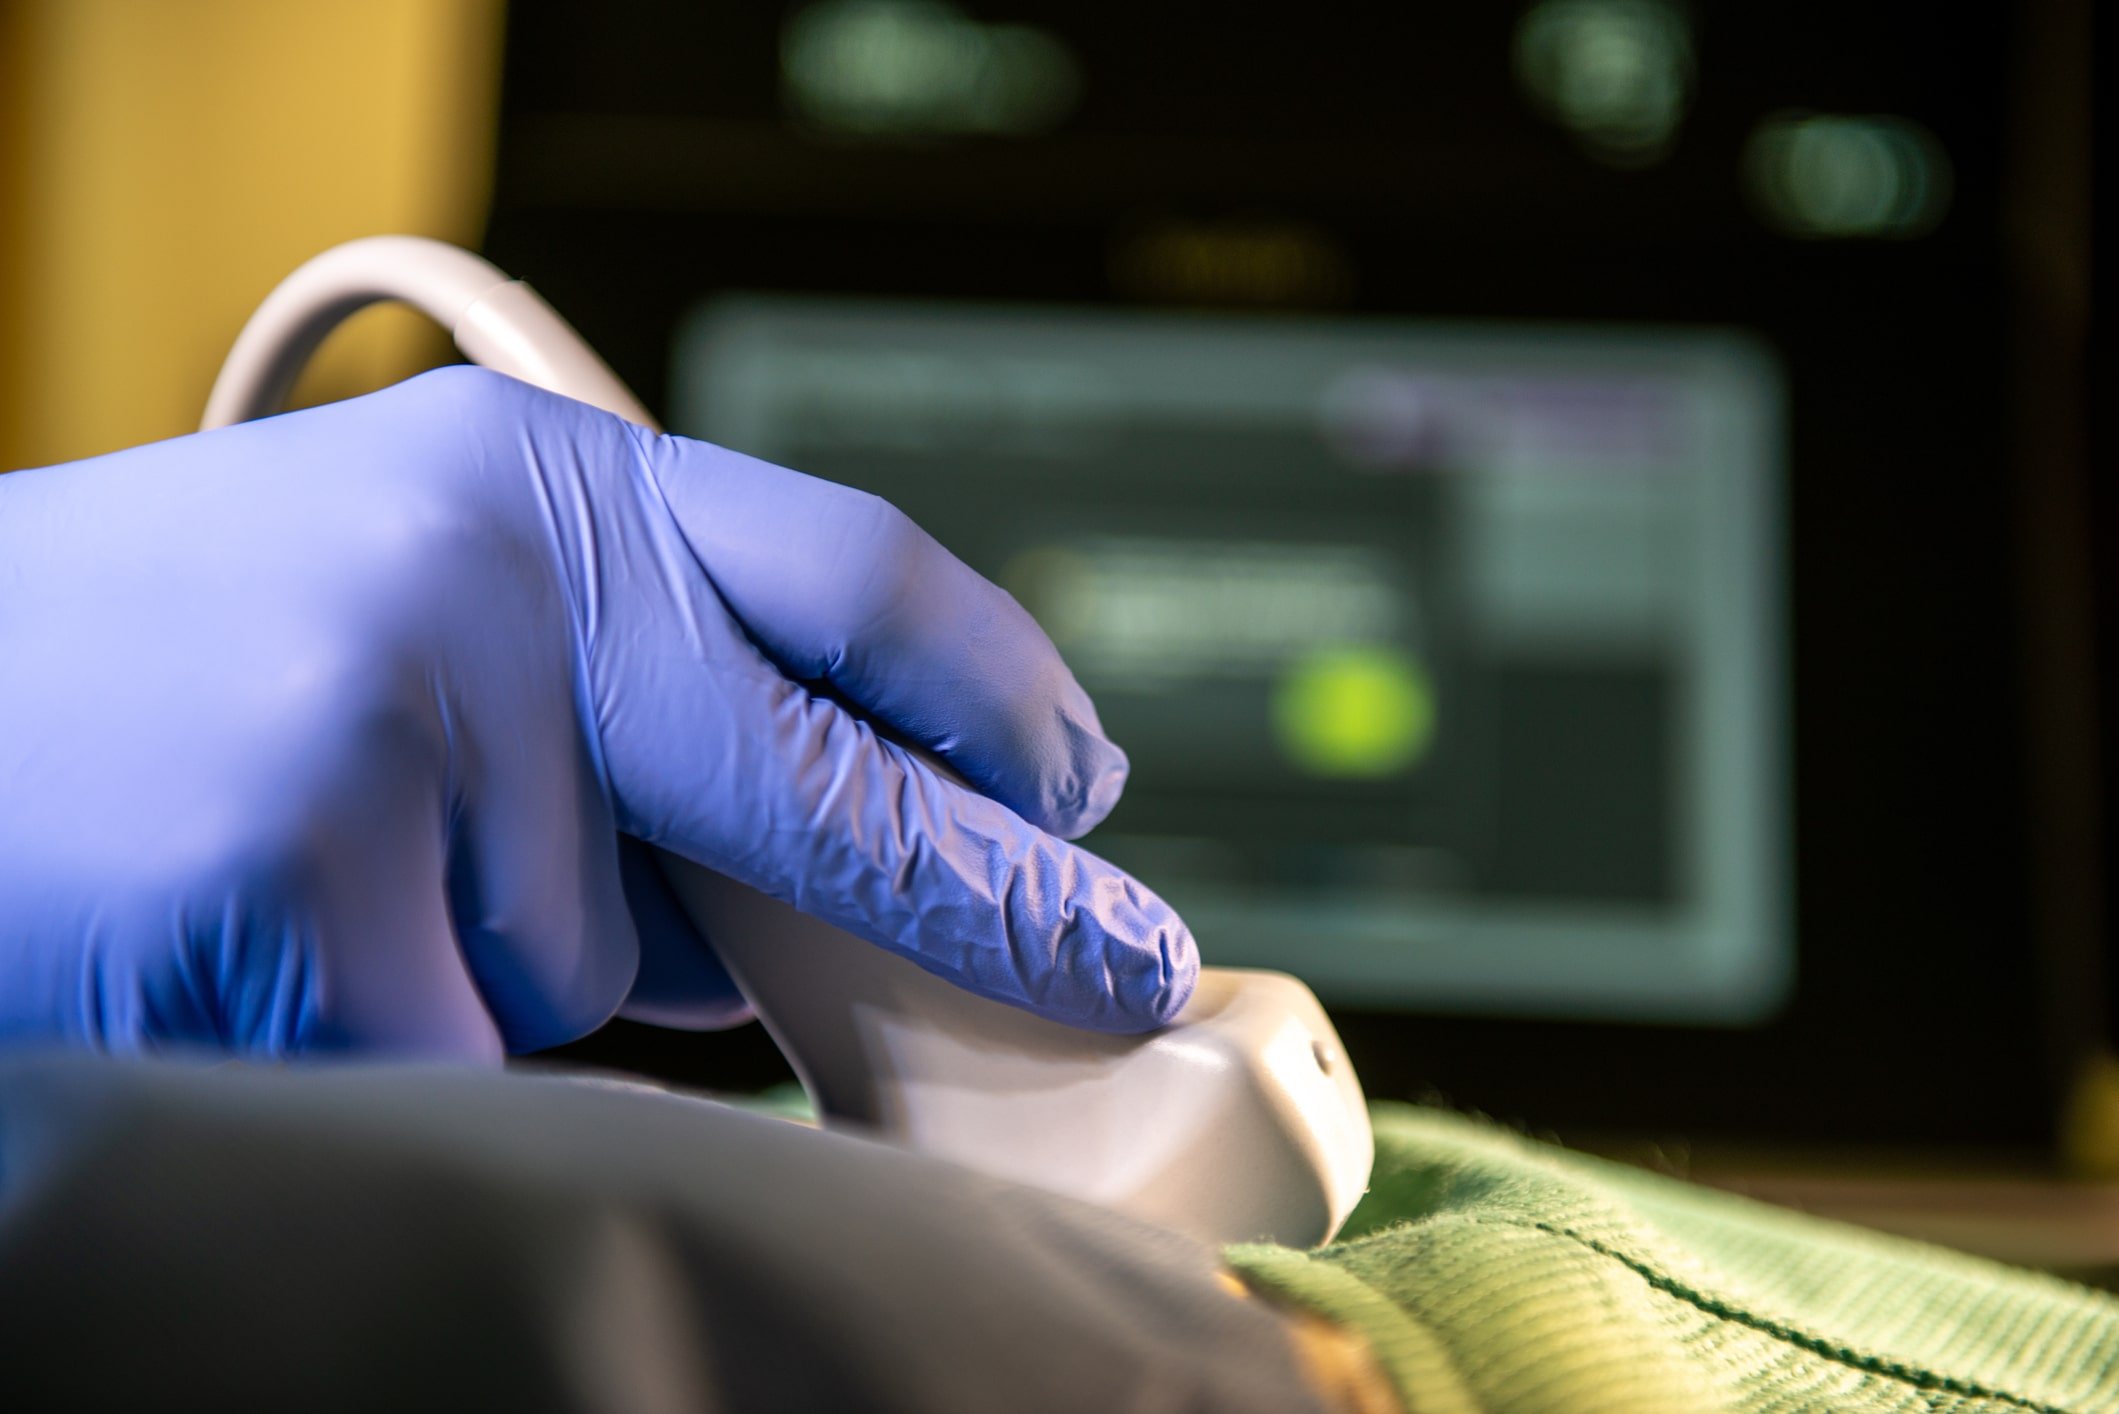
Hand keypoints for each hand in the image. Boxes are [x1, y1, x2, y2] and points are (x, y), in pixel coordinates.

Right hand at [0, 368, 1195, 1057]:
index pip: (852, 565)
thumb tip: (789, 921)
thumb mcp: (412, 623)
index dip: (996, 683)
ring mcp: (407, 701)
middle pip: (817, 773)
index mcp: (537, 475)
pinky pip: (463, 1040)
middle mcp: (492, 556)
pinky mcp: (317, 863)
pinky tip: (257, 954)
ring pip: (597, 953)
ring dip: (508, 965)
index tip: (1092, 785)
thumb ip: (613, 726)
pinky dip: (401, 1041)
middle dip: (979, 890)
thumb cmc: (163, 680)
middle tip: (1121, 963)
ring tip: (313, 876)